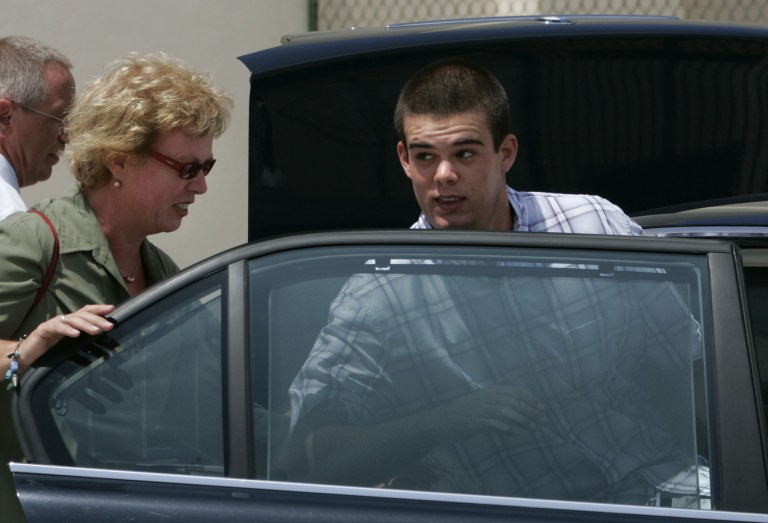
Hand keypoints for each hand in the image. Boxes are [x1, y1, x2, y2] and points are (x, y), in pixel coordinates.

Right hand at [20, 304, 115, 369]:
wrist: (26, 354)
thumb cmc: (50, 350)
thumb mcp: (70, 344)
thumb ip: (82, 339)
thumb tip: (101, 339)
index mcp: (71, 322)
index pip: (86, 311)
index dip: (99, 309)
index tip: (112, 309)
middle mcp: (63, 319)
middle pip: (82, 315)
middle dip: (97, 319)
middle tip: (109, 326)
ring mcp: (53, 323)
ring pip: (72, 320)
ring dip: (85, 325)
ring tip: (96, 331)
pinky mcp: (44, 330)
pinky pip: (57, 328)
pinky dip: (67, 330)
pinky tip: (76, 334)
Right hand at [430, 385, 544, 441]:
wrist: (439, 421)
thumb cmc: (462, 415)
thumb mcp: (481, 407)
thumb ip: (498, 411)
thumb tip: (519, 423)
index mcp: (489, 391)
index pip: (515, 391)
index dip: (531, 398)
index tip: (543, 407)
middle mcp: (486, 397)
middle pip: (514, 401)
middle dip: (531, 410)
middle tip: (543, 421)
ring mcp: (480, 408)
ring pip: (507, 411)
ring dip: (523, 420)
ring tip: (533, 429)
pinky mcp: (474, 421)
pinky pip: (494, 423)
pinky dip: (506, 428)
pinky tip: (515, 433)